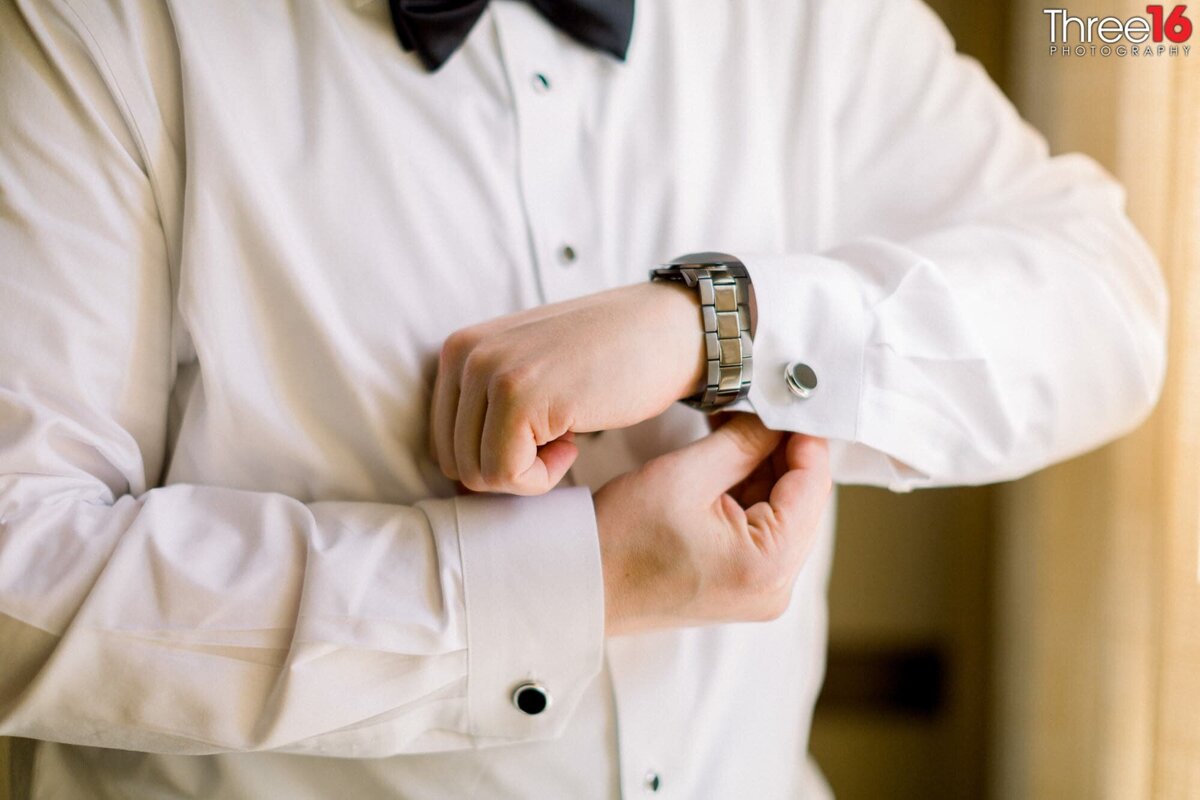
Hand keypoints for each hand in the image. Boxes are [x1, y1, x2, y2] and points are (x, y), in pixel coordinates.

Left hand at [430, 282, 705, 494]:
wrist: (667, 331)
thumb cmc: (608, 358)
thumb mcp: (529, 371)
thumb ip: (487, 409)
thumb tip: (459, 483)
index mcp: (459, 349)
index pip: (443, 442)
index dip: (494, 458)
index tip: (540, 437)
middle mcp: (465, 355)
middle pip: (454, 461)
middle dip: (508, 469)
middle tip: (556, 441)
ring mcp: (490, 373)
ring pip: (477, 473)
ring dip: (528, 474)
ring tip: (566, 437)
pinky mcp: (519, 397)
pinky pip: (506, 474)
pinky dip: (543, 478)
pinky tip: (575, 443)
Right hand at [594, 413, 831, 635]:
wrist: (579, 585)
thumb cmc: (620, 538)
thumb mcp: (685, 475)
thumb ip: (744, 442)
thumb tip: (778, 416)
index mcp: (768, 564)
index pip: (813, 485)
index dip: (804, 435)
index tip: (792, 397)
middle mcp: (776, 587)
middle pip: (803, 500)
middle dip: (782, 450)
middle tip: (761, 405)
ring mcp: (761, 591)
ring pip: (784, 512)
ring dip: (765, 469)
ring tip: (737, 427)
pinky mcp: (743, 587)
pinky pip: (764, 530)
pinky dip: (750, 493)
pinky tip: (729, 459)